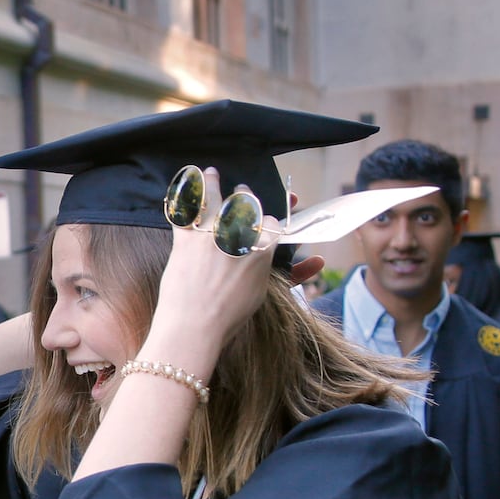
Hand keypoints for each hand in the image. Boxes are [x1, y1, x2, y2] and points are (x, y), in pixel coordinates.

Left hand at [148, 167, 278, 360]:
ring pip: (215, 198)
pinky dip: (184, 195)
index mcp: (262, 249)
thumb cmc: (230, 316)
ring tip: (211, 172)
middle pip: (245, 203)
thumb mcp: (264, 292)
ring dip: (213, 181)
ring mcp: (210, 235)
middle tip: (242, 187)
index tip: (263, 219)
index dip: (267, 219)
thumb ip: (290, 274)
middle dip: (245, 193)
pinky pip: (184, 210)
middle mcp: (239, 235)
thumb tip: (316, 262)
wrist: (193, 326)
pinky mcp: (185, 239)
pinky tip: (184, 185)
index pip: (271, 222)